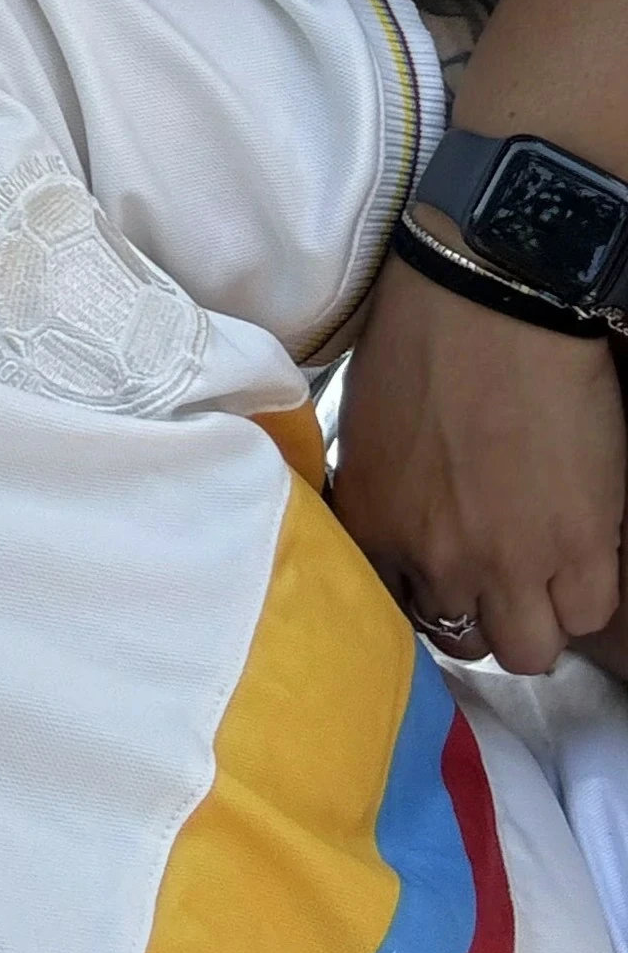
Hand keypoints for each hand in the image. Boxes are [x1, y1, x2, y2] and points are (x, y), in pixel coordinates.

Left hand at [333, 250, 623, 671]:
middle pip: (464, 639)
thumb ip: (380, 494)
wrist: (488, 304)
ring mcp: (510, 563)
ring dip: (534, 615)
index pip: (391, 605)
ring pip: (529, 648)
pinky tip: (576, 554)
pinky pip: (587, 614)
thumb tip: (400, 525)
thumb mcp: (366, 431)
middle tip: (493, 575)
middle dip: (478, 613)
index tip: (438, 573)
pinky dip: (582, 593)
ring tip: (539, 572)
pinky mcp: (580, 549)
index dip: (420, 592)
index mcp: (373, 523)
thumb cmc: (416, 343)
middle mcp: (435, 558)